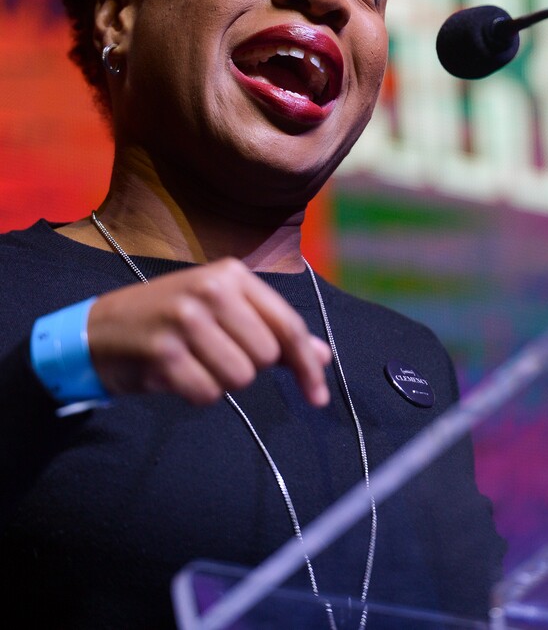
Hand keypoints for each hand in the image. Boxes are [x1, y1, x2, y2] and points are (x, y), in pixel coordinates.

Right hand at [87, 258, 331, 405]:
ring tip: (195, 360)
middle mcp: (210, 289)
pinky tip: (177, 374)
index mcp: (231, 274)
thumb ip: (274, 331)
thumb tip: (322, 357)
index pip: (287, 324)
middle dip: (246, 366)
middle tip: (216, 353)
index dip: (306, 364)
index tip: (318, 395)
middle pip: (264, 356)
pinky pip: (207, 394)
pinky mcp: (163, 351)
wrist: (101, 329)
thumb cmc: (173, 320)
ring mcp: (185, 318)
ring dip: (221, 380)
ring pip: (239, 378)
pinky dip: (197, 393)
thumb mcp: (225, 311)